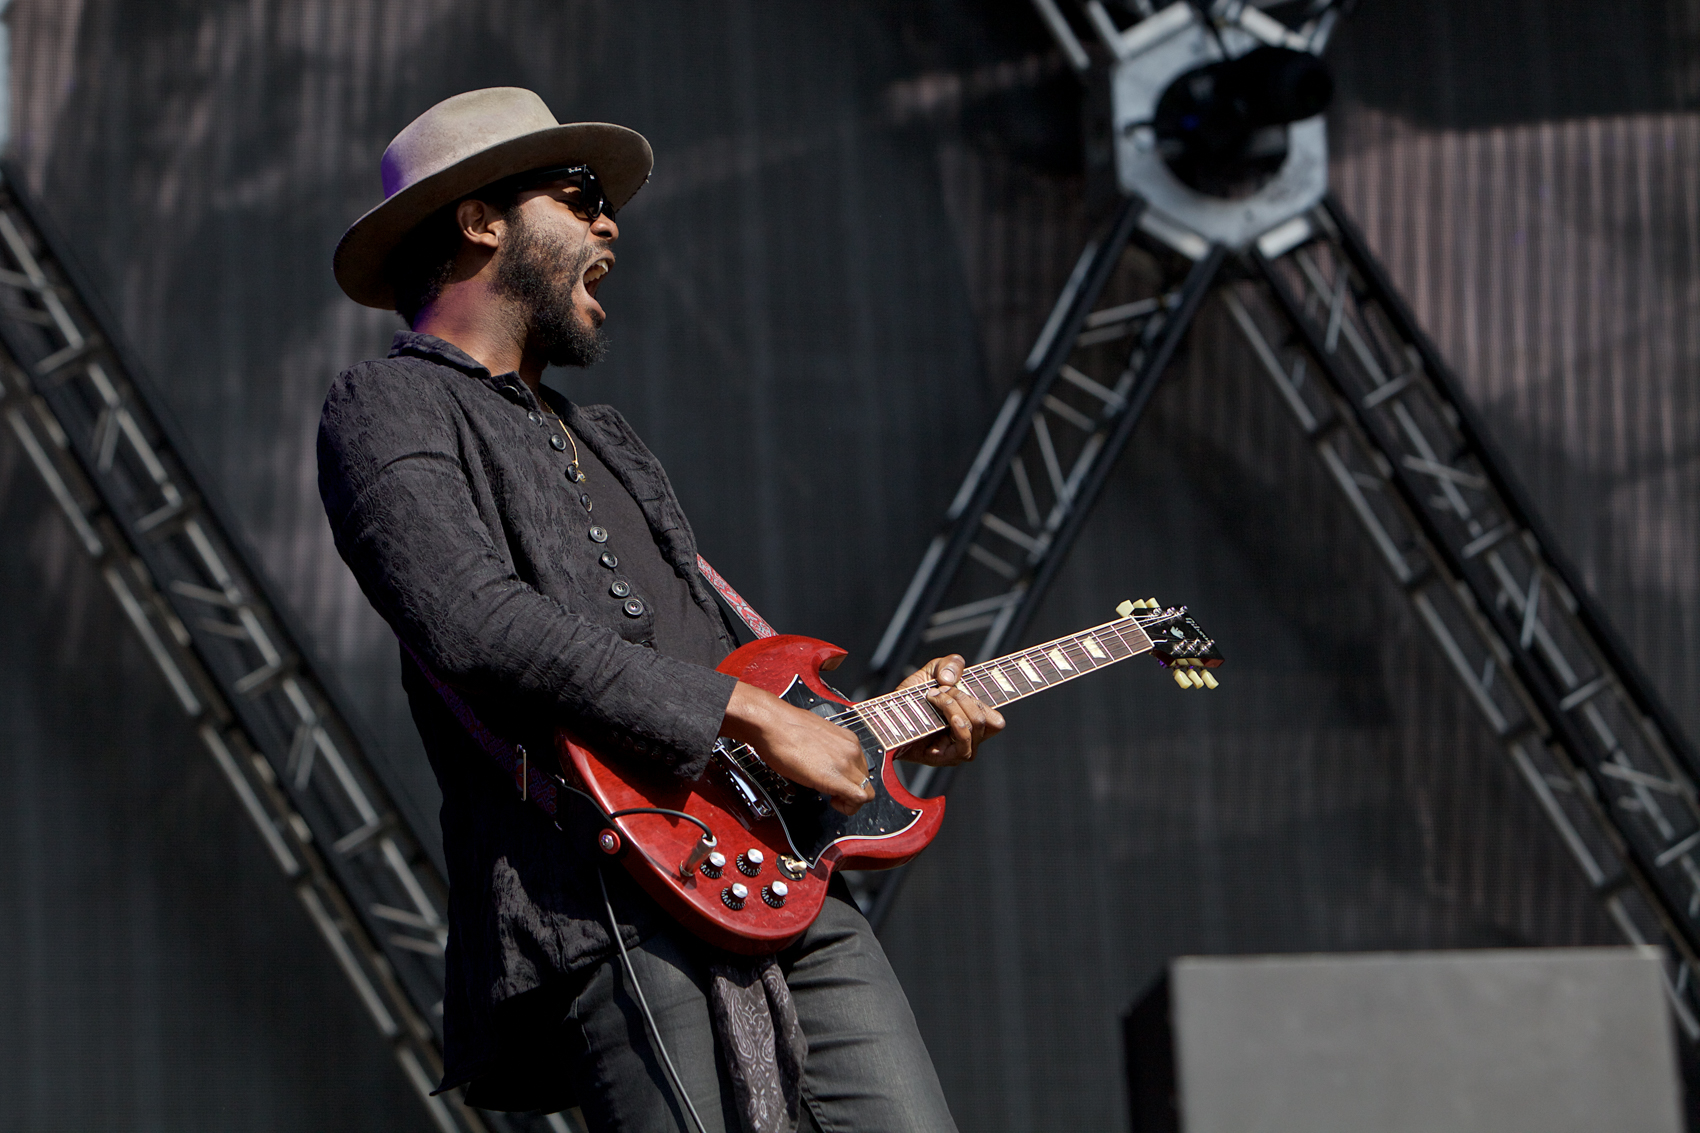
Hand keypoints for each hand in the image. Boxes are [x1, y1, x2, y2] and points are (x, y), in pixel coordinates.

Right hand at [721, 681, 873, 814]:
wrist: (773, 724)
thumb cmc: (784, 729)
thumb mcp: (815, 739)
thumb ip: (828, 751)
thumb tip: (825, 762)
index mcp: (847, 740)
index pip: (862, 768)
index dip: (850, 780)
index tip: (838, 784)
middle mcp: (851, 749)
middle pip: (866, 780)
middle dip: (850, 791)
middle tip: (832, 793)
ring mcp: (846, 762)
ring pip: (866, 792)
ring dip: (850, 800)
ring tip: (831, 797)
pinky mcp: (837, 776)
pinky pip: (859, 798)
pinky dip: (849, 807)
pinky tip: (832, 802)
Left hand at [893, 654, 1004, 766]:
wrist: (886, 718)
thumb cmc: (910, 699)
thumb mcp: (931, 672)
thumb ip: (950, 665)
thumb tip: (951, 679)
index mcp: (973, 719)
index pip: (997, 719)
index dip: (1003, 702)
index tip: (996, 681)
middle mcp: (971, 738)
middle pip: (989, 718)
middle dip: (963, 697)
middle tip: (938, 691)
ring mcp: (960, 750)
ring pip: (977, 725)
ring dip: (955, 705)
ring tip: (934, 698)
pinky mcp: (948, 758)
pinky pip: (965, 742)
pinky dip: (957, 723)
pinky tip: (944, 713)